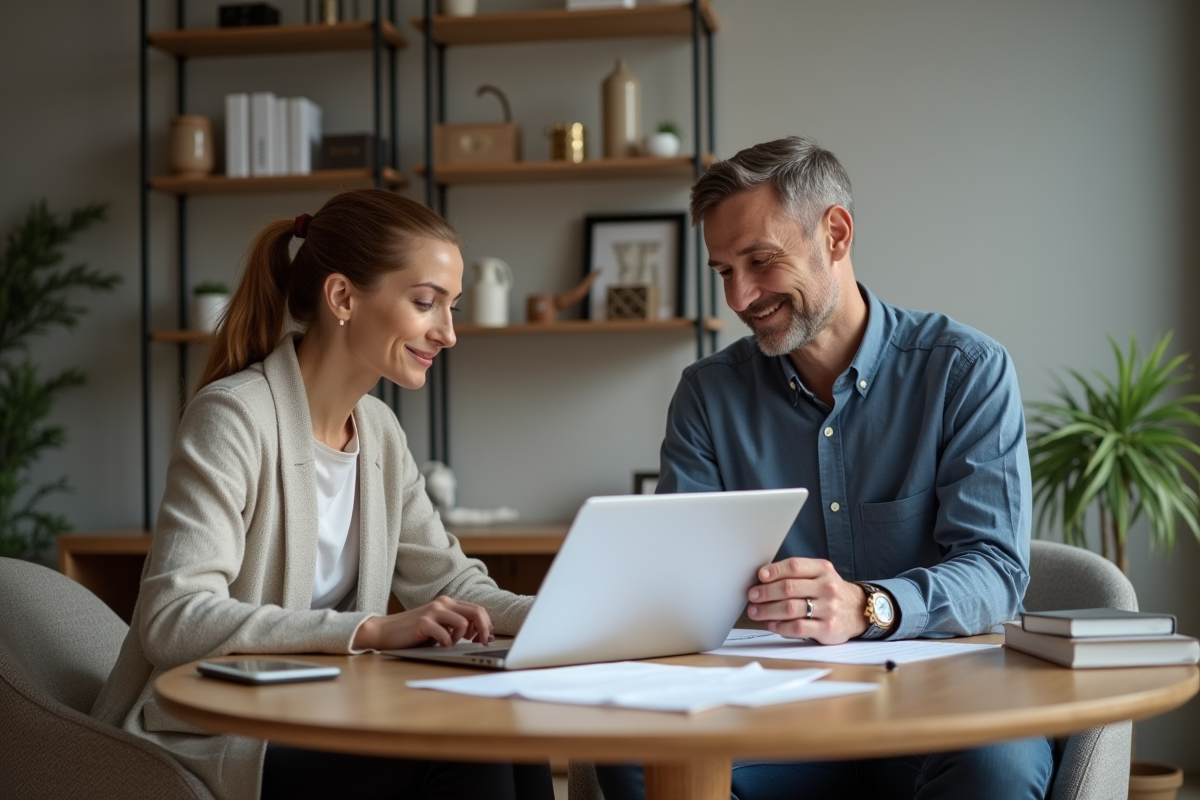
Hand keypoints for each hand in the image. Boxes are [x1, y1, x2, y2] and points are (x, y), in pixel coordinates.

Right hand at [352, 596, 492, 650]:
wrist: (385, 631)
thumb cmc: (414, 632)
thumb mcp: (439, 625)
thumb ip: (455, 625)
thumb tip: (480, 634)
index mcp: (448, 603)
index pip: (477, 609)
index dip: (486, 624)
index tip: (486, 638)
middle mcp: (443, 603)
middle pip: (476, 612)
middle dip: (485, 629)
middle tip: (484, 643)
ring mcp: (433, 612)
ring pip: (463, 622)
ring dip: (461, 637)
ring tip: (449, 643)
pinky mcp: (424, 622)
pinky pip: (446, 635)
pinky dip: (447, 643)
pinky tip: (439, 645)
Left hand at [746, 557, 867, 643]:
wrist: (858, 610)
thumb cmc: (830, 591)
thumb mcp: (820, 574)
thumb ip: (796, 573)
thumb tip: (763, 578)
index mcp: (823, 569)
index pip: (794, 566)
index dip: (774, 570)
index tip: (760, 576)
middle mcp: (827, 587)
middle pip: (789, 588)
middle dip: (765, 592)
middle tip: (752, 596)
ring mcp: (828, 608)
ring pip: (791, 608)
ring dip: (768, 610)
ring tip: (755, 612)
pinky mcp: (827, 628)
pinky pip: (798, 628)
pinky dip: (780, 627)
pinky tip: (771, 625)